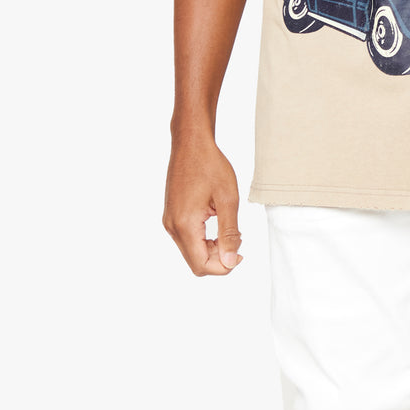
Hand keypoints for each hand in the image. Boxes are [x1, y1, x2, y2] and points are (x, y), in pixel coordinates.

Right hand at [163, 134, 243, 274]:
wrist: (191, 142)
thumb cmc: (210, 165)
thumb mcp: (227, 199)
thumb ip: (229, 233)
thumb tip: (229, 262)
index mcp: (184, 224)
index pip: (202, 265)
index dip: (223, 267)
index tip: (240, 252)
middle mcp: (172, 226)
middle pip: (195, 262)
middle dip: (218, 258)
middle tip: (236, 239)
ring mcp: (169, 221)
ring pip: (190, 251)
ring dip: (211, 249)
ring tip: (228, 229)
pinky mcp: (171, 214)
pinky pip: (186, 239)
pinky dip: (203, 239)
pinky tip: (216, 222)